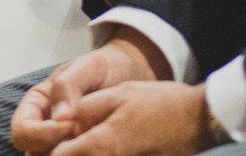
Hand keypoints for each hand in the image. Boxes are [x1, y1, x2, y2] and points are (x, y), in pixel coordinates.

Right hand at [11, 36, 164, 152]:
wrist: (127, 74)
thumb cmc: (104, 67)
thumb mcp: (87, 66)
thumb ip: (68, 84)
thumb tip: (58, 116)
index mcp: (36, 104)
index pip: (22, 131)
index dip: (41, 134)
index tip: (70, 126)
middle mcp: (44, 125)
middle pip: (32, 152)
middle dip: (56, 148)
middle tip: (85, 135)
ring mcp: (61, 140)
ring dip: (71, 154)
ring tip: (93, 139)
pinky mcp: (80, 148)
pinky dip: (84, 155)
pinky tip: (100, 145)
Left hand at [49, 82, 209, 155]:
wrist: (200, 121)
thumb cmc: (160, 105)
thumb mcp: (118, 95)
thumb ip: (83, 110)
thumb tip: (57, 120)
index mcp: (100, 145)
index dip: (46, 149)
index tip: (45, 141)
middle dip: (60, 153)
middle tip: (57, 143)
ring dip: (80, 152)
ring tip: (77, 141)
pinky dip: (97, 153)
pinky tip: (99, 144)